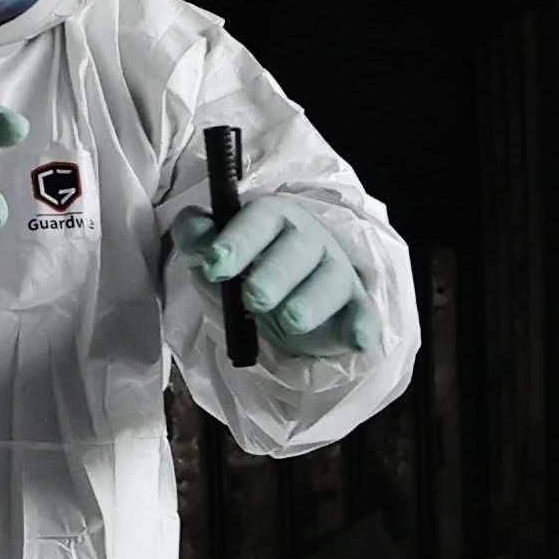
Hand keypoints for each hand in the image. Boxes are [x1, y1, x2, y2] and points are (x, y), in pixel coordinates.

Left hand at [171, 197, 378, 353]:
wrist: (283, 300)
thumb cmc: (249, 268)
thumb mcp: (216, 252)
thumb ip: (197, 236)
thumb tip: (195, 231)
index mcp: (275, 218)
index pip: (261, 218)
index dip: (238, 240)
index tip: (214, 265)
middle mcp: (310, 240)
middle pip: (299, 250)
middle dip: (275, 274)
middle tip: (252, 298)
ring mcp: (335, 272)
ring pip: (332, 281)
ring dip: (312, 302)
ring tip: (290, 321)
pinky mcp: (353, 306)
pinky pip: (363, 314)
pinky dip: (362, 326)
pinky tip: (357, 340)